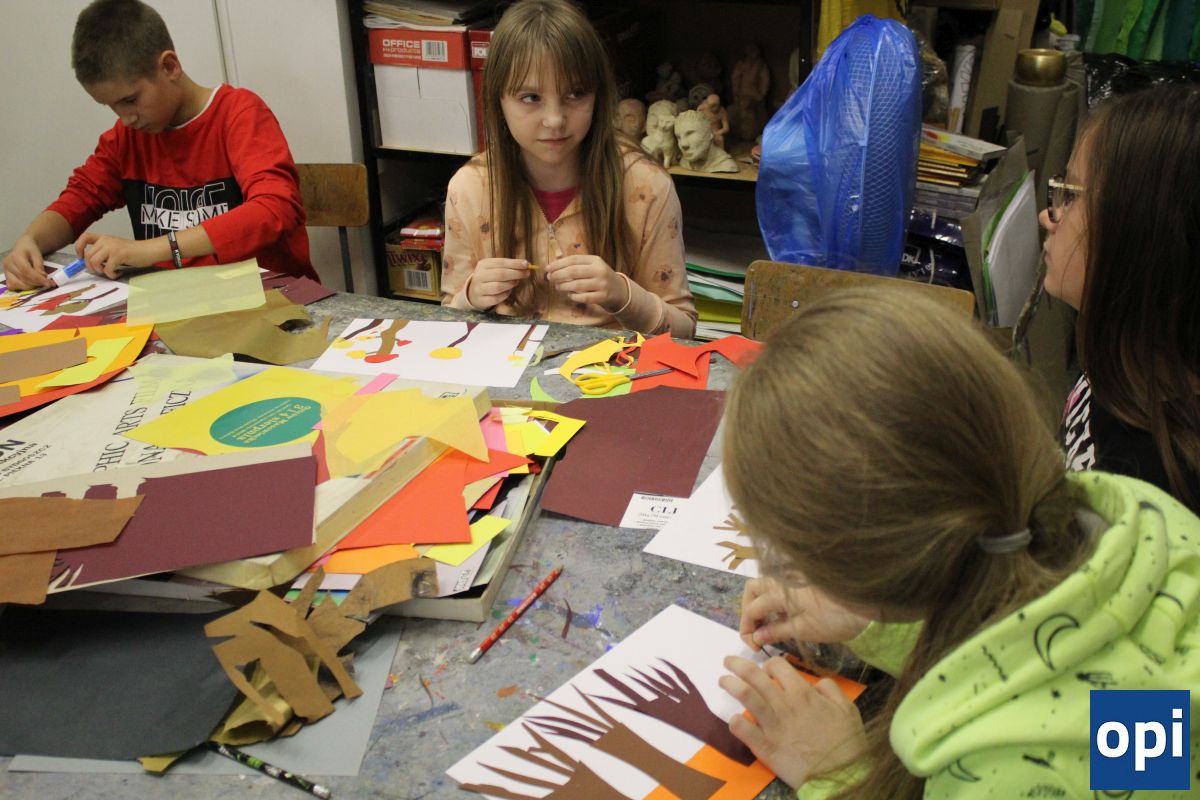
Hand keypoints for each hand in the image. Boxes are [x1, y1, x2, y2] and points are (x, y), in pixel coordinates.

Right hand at [3, 235, 51, 289]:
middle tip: (48, 284)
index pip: (26, 271)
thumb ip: (39, 266)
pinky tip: (31, 284)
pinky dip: (22, 288)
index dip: (38, 279)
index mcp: (15, 257)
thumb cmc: (30, 250)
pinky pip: (13, 286)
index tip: (49, 284)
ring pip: (17, 284)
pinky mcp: (6, 277)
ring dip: (30, 287)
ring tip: (40, 283)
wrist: (23, 247)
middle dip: (37, 284)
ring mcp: (6, 271)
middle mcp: (8, 265)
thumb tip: (43, 278)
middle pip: (22, 279)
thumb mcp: (37, 255)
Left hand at [75, 233, 158, 278]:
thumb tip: (90, 264)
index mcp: (104, 238)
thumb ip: (103, 252)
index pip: (85, 237)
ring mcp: (112, 247)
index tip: (81, 257)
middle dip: (91, 267)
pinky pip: (107, 269)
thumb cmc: (133, 252)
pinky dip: (111, 275)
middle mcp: (106, 241)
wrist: (149, 250)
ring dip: (100, 271)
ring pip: (94, 262)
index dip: (79, 247)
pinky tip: (118, 273)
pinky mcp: (119, 255)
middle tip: (100, 271)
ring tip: (110, 272)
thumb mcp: (115, 248)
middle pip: (88, 255)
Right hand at [467, 257, 532, 308]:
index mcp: (483, 264)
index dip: (515, 263)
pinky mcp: (481, 300)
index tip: (527, 264)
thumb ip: (509, 267)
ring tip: (516, 282)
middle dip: (516, 273)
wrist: (474, 293)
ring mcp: (479, 288)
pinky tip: (508, 292)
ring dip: (510, 284)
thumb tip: (526, 265)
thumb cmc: (490, 278)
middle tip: (526, 273)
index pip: (501, 262)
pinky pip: (496, 298)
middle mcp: (479, 276)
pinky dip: (505, 295)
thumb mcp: (496, 269)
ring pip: (498, 286)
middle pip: (500, 274)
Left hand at [545, 255, 626, 311]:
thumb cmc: (599, 277)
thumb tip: (553, 268)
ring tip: (557, 287)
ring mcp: (602, 284)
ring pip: (578, 285)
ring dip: (564, 286)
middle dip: (558, 274)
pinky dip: (574, 297)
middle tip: (549, 278)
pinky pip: (584, 298)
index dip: (558, 264)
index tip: (548, 268)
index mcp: (595, 260)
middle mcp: (599, 271)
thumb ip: (576, 265)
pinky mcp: (603, 297)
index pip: (574, 259)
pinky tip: (569, 295)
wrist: (619, 290)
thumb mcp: (592, 267)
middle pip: (574, 271)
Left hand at [721, 655, 866, 787]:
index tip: (765, 669)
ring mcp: (772, 725)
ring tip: (723, 680)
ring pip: (746, 696)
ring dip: (731, 685)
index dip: (769, 664)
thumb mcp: (847, 709)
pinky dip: (735, 722)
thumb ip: (830, 689)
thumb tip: (815, 682)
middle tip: (727, 661)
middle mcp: (784, 704)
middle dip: (738, 664)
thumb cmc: (846, 742)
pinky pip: (743, 730)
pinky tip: (732, 719)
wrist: (841, 775)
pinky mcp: (765, 747)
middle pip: (755, 676)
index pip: (777, 665)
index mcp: (802, 693)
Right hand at [740, 577, 869, 649]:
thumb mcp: (803, 630)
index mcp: (779, 590)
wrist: (865, 607)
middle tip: (756, 633)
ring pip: (765, 586)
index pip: (751, 608)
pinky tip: (783, 617)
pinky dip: (774, 601)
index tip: (754, 646)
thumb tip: (757, 637)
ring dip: (760, 605)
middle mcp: (783, 578)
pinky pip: (779, 587)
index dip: (748, 629)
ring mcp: (793, 577)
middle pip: (753, 589)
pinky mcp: (804, 580)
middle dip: (748, 611)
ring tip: (768, 627)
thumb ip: (776, 631)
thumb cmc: (834, 620)